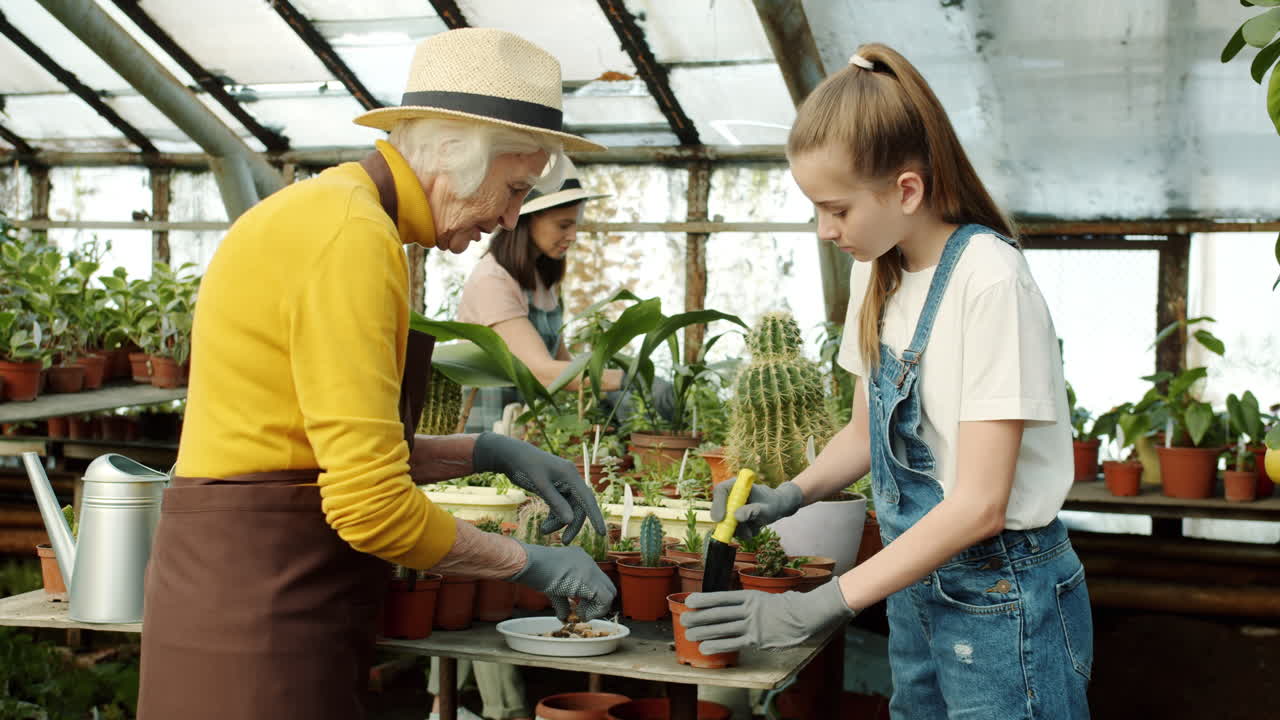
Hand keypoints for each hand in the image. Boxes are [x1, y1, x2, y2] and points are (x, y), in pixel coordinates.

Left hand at [472, 432, 604, 543]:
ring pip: (569, 508)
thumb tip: (571, 521)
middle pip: (579, 506)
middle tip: (564, 542)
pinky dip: (555, 516)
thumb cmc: (524, 466)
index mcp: (570, 475)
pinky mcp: (555, 487)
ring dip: (559, 522)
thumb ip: (555, 503)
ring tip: (543, 531)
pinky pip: (560, 506)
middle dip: (572, 525)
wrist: (511, 455)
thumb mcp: (539, 485)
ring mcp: (563, 483)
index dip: (595, 517)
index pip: (587, 499)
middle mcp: (570, 479)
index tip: (602, 534)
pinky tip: (545, 525)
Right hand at [510, 544, 615, 620]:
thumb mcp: (552, 586)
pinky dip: (597, 610)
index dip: (590, 597)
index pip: (595, 580)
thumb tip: (564, 617)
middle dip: (597, 603)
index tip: (579, 607)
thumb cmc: (534, 570)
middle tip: (582, 612)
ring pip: (610, 592)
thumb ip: (562, 601)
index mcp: (580, 560)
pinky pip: (605, 599)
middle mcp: (588, 562)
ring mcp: (591, 569)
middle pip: (606, 585)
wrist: (528, 563)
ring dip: (597, 608)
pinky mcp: (590, 580)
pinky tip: (581, 614)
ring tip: (581, 614)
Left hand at [680, 580, 855, 654]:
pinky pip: (734, 643)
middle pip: (718, 613)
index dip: (704, 599)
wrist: (807, 614)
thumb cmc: (789, 606)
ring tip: (689, 635)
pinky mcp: (758, 639)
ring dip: (704, 632)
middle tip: (683, 620)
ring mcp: (753, 624)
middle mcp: (749, 609)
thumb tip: (736, 605)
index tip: (689, 601)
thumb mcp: (768, 598)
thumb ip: (752, 602)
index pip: (722, 597)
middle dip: (698, 617)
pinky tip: (706, 648)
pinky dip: (718, 645)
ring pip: (723, 628)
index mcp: (750, 596)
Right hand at [710, 479, 802, 540]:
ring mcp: (729, 507)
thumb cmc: (772, 504)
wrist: (776, 507)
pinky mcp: (731, 518)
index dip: (717, 504)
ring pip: (725, 523)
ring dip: (740, 530)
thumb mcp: (766, 508)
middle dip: (730, 524)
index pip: (720, 491)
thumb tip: (737, 516)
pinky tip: (754, 527)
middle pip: (719, 509)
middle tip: (746, 532)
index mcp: (737, 485)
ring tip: (756, 526)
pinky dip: (743, 532)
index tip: (721, 519)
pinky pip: (732, 529)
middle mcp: (730, 495)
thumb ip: (753, 511)